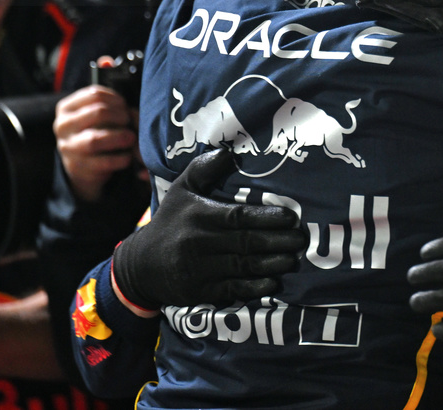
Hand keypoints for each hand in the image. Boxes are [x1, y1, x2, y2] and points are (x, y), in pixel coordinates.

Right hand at [54, 85, 136, 201]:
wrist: (79, 163)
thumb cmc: (92, 130)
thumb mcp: (92, 114)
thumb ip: (108, 107)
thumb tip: (131, 111)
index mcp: (66, 108)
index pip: (95, 94)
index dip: (116, 99)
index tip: (124, 105)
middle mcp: (63, 126)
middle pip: (98, 113)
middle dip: (120, 116)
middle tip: (129, 121)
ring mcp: (67, 148)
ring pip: (95, 140)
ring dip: (119, 137)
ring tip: (131, 137)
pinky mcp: (77, 167)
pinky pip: (103, 162)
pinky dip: (121, 158)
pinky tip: (128, 156)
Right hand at [111, 149, 307, 310]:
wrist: (141, 266)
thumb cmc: (171, 221)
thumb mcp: (182, 190)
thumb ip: (204, 168)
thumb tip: (228, 151)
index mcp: (198, 215)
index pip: (239, 217)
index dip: (268, 218)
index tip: (291, 218)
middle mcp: (198, 243)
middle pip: (246, 243)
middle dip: (278, 242)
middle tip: (301, 240)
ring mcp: (199, 270)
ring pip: (243, 267)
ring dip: (273, 265)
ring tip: (293, 260)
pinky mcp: (200, 292)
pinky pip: (233, 290)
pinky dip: (255, 287)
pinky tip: (273, 282)